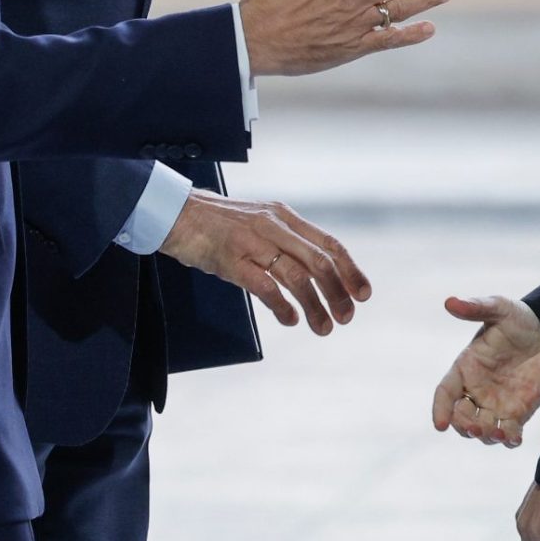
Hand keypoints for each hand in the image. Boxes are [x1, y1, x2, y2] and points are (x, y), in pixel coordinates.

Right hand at [158, 191, 370, 335]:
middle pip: (319, 261)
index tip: (363, 294)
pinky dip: (282, 306)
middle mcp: (274, 226)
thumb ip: (285, 242)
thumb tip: (315, 272)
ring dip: (315, 304)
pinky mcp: (232, 259)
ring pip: (296, 276)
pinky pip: (265, 285)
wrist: (176, 212)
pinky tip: (290, 320)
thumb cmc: (219, 223)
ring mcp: (253, 242)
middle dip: (338, 291)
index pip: (329, 243)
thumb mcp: (260, 223)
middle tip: (347, 317)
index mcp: (285, 216)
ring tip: (324, 328)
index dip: (350, 269)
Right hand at [431, 294, 539, 446]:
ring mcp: (495, 403)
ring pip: (482, 430)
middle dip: (463, 426)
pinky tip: (513, 437)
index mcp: (466, 367)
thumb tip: (450, 301)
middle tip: (475, 427)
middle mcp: (476, 389)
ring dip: (485, 436)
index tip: (440, 424)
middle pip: (460, 417)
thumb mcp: (498, 308)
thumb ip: (475, 307)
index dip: (440, 408)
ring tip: (496, 431)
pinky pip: (508, 434)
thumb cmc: (519, 318)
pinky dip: (508, 440)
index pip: (445, 393)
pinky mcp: (517, 413)